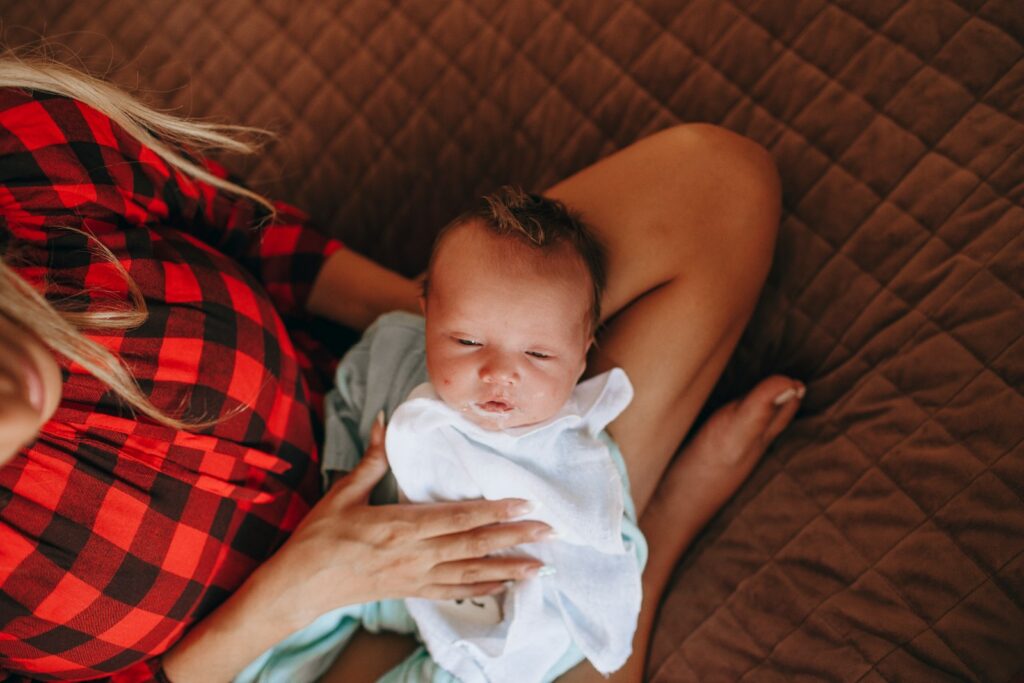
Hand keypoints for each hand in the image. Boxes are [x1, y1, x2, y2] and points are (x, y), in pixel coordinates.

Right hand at [257, 415, 552, 629]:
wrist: (299, 586)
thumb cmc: (320, 537)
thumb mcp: (344, 493)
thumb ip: (371, 458)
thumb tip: (382, 418)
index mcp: (400, 526)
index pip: (458, 517)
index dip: (494, 510)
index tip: (525, 503)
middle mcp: (414, 554)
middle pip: (474, 545)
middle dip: (515, 537)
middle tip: (550, 531)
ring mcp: (415, 577)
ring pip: (471, 572)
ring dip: (509, 568)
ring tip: (540, 565)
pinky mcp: (412, 591)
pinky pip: (455, 592)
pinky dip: (482, 589)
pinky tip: (505, 587)